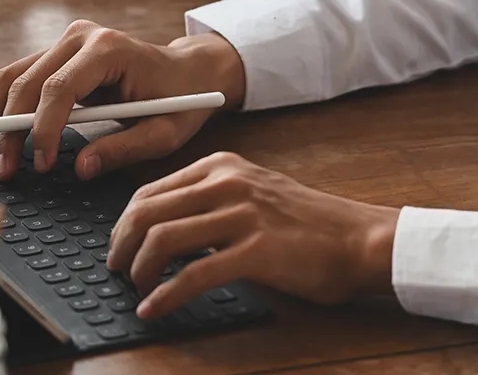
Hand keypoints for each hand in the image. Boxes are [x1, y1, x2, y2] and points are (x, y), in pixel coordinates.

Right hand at [0, 20, 246, 181]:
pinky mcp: (59, 52)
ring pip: (14, 76)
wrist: (189, 71)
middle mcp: (81, 36)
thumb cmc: (182, 100)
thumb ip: (123, 149)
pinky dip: (4, 107)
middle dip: (9, 129)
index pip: (60, 87)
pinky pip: (21, 77)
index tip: (40, 165)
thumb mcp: (164, 133)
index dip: (43, 128)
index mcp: (109, 49)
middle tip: (3, 171)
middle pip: (27, 81)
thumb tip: (79, 169)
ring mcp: (66, 41)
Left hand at [108, 152, 399, 318]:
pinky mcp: (255, 251)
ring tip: (136, 289)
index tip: (118, 247)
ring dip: (139, 270)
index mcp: (221, 167)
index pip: (150, 191)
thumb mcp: (253, 194)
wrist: (360, 240)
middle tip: (117, 270)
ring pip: (162, 239)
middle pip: (146, 212)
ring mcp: (241, 215)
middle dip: (122, 246)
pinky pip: (193, 274)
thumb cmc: (309, 224)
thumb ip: (211, 202)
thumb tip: (162, 229)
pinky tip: (154, 309)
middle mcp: (226, 184)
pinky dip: (166, 295)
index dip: (124, 224)